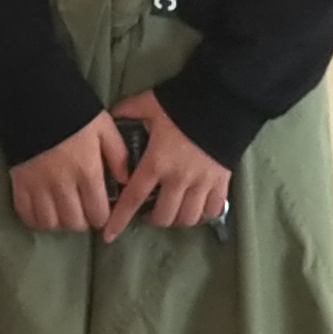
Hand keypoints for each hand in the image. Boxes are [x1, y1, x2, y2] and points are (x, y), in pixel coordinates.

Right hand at [8, 114, 126, 233]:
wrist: (33, 97)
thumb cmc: (74, 111)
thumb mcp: (104, 127)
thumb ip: (118, 155)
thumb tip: (126, 181)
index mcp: (87, 171)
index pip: (98, 214)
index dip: (103, 217)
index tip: (101, 211)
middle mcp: (63, 184)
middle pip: (74, 222)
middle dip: (82, 221)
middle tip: (83, 211)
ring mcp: (38, 185)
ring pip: (51, 223)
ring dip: (60, 222)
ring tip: (64, 211)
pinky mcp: (19, 183)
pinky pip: (26, 214)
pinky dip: (36, 219)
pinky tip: (44, 211)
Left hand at [102, 92, 229, 236]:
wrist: (224, 99)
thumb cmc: (182, 104)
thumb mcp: (148, 103)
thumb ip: (128, 111)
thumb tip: (111, 116)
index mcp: (156, 162)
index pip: (133, 198)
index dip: (119, 219)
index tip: (108, 235)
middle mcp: (178, 179)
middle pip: (163, 216)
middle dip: (152, 220)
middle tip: (148, 212)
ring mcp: (202, 183)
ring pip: (188, 218)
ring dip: (177, 219)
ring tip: (172, 210)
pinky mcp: (222, 182)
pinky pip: (212, 210)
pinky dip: (203, 213)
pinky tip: (196, 206)